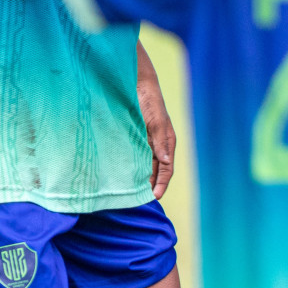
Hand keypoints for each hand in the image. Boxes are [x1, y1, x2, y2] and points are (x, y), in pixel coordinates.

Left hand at [136, 70, 175, 199]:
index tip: (154, 198)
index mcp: (167, 143)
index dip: (162, 184)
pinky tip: (120, 177)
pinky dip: (128, 169)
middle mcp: (156, 146)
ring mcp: (143, 143)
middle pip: (155, 172)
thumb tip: (166, 162)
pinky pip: (131, 159)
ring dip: (139, 180)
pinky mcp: (131, 140)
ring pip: (143, 167)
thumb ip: (160, 141)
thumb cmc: (149, 101)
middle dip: (150, 186)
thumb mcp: (156, 121)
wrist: (135, 85)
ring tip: (130, 195)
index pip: (167, 169)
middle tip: (139, 202)